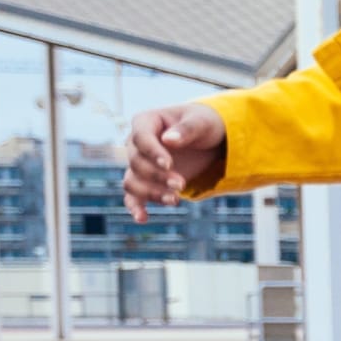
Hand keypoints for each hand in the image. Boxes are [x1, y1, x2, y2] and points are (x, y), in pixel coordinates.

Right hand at [121, 103, 227, 218]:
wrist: (208, 139)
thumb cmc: (203, 124)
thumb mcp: (201, 122)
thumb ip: (187, 129)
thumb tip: (169, 140)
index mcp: (145, 122)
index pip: (140, 137)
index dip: (152, 152)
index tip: (169, 164)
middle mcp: (135, 143)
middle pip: (136, 163)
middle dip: (158, 176)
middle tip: (181, 184)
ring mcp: (138, 163)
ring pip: (132, 182)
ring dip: (151, 193)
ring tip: (175, 200)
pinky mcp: (146, 181)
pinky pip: (133, 196)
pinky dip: (135, 208)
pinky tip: (142, 218)